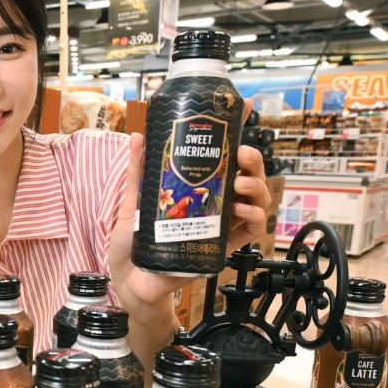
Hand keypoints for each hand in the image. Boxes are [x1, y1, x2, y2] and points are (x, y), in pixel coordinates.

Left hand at [108, 104, 270, 309]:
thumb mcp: (135, 201)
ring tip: (239, 183)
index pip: (224, 156)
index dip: (239, 132)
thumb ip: (138, 171)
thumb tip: (137, 136)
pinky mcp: (222, 248)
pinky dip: (253, 217)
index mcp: (198, 187)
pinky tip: (242, 209)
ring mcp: (221, 225)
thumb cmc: (134, 242)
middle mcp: (214, 203)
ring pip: (255, 200)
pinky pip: (250, 231)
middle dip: (251, 160)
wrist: (131, 279)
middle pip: (247, 175)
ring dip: (255, 186)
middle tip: (240, 153)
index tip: (248, 107)